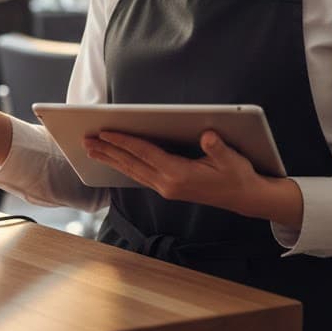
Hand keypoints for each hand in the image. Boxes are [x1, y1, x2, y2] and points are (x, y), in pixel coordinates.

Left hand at [83, 129, 269, 217]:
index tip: (105, 132)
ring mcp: (165, 188)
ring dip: (110, 159)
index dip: (124, 141)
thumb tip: (208, 136)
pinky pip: (138, 175)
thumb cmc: (238, 175)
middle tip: (86, 140)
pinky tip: (112, 160)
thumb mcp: (232, 159)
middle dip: (107, 150)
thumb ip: (218, 148)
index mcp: (178, 175)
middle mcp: (167, 184)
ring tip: (91, 148)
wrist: (245, 198)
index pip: (145, 154)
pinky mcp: (167, 189)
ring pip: (131, 171)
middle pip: (131, 163)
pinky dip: (123, 165)